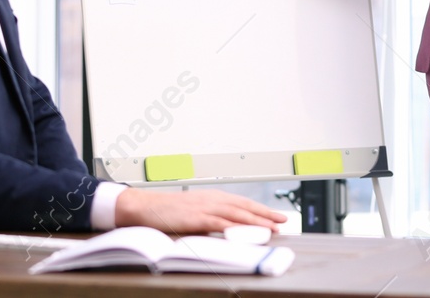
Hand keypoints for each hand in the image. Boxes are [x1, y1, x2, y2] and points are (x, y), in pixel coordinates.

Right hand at [115, 187, 286, 233]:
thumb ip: (212, 221)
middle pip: (246, 206)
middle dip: (266, 214)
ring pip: (237, 213)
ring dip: (256, 221)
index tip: (276, 216)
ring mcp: (206, 207)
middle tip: (283, 220)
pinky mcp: (197, 217)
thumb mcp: (195, 215)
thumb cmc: (169, 212)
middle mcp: (213, 199)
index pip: (244, 203)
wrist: (146, 207)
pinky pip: (220, 222)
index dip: (262, 210)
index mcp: (214, 197)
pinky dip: (235, 226)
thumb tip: (227, 231)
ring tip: (272, 228)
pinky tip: (245, 231)